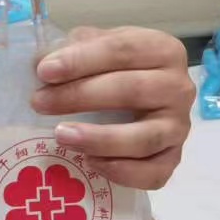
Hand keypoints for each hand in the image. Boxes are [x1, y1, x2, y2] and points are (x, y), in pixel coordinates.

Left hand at [30, 26, 193, 188]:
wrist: (144, 98)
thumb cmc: (116, 67)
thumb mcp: (99, 46)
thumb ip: (73, 49)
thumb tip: (41, 63)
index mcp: (163, 50)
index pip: (122, 50)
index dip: (81, 60)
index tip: (44, 71)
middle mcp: (179, 87)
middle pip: (131, 91)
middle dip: (80, 97)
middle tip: (39, 102)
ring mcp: (179, 126)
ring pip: (144, 138)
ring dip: (99, 139)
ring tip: (61, 136)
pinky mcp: (174, 158)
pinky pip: (153, 173)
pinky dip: (121, 171)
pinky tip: (89, 162)